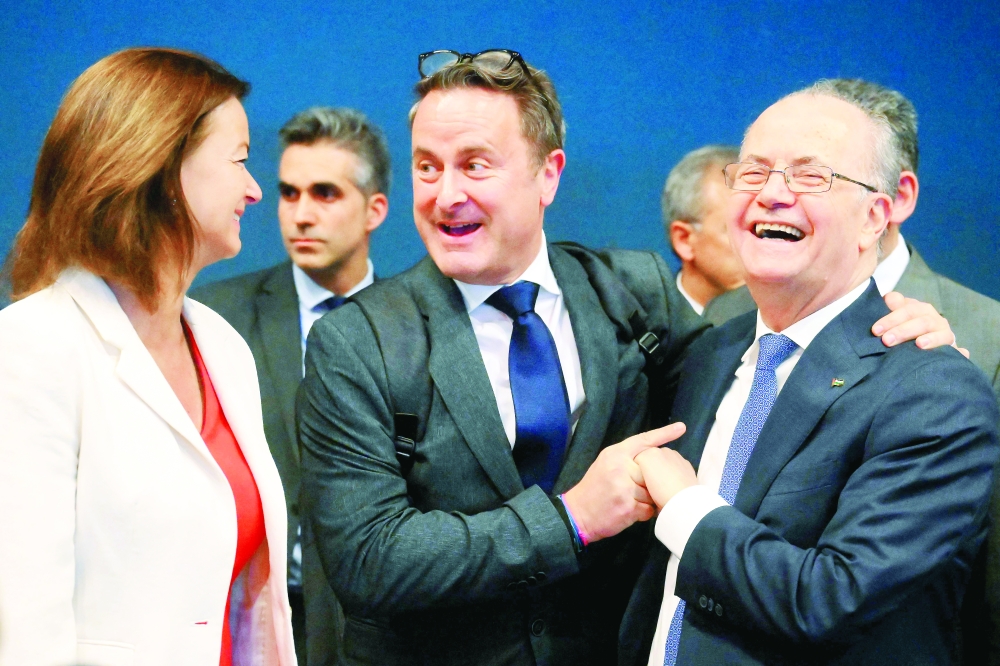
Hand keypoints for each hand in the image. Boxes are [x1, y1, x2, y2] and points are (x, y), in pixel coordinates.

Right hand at [562, 422, 685, 543]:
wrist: (577, 513)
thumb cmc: (593, 489)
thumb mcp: (605, 464)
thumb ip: (626, 459)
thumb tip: (651, 460)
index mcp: (615, 454)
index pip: (643, 440)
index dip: (664, 433)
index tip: (681, 428)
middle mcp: (620, 467)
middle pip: (652, 472)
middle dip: (650, 483)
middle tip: (636, 489)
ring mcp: (624, 487)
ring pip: (652, 492)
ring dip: (647, 500)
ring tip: (629, 502)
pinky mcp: (627, 507)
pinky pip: (648, 509)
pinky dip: (644, 513)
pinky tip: (630, 512)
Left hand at [873, 291, 961, 352]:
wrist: (921, 346)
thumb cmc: (901, 330)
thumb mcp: (892, 320)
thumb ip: (888, 309)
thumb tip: (889, 299)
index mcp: (917, 308)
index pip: (906, 308)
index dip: (891, 318)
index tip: (876, 330)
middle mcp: (931, 318)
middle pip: (919, 320)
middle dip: (903, 330)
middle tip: (886, 340)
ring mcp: (944, 332)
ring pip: (939, 332)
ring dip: (930, 338)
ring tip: (919, 344)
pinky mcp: (953, 348)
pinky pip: (958, 351)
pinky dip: (960, 352)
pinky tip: (961, 353)